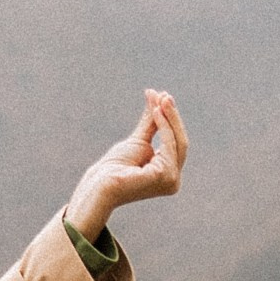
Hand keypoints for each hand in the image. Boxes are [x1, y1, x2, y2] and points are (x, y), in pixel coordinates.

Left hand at [65, 90, 187, 239]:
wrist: (99, 185)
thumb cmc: (114, 168)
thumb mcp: (138, 141)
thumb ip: (151, 122)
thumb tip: (158, 96)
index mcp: (168, 174)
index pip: (175, 144)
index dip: (171, 121)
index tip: (163, 98)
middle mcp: (174, 180)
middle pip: (180, 142)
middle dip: (173, 116)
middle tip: (164, 95)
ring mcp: (171, 180)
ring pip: (177, 141)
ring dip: (169, 117)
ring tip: (160, 98)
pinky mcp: (165, 175)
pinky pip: (169, 144)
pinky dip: (164, 126)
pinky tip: (157, 112)